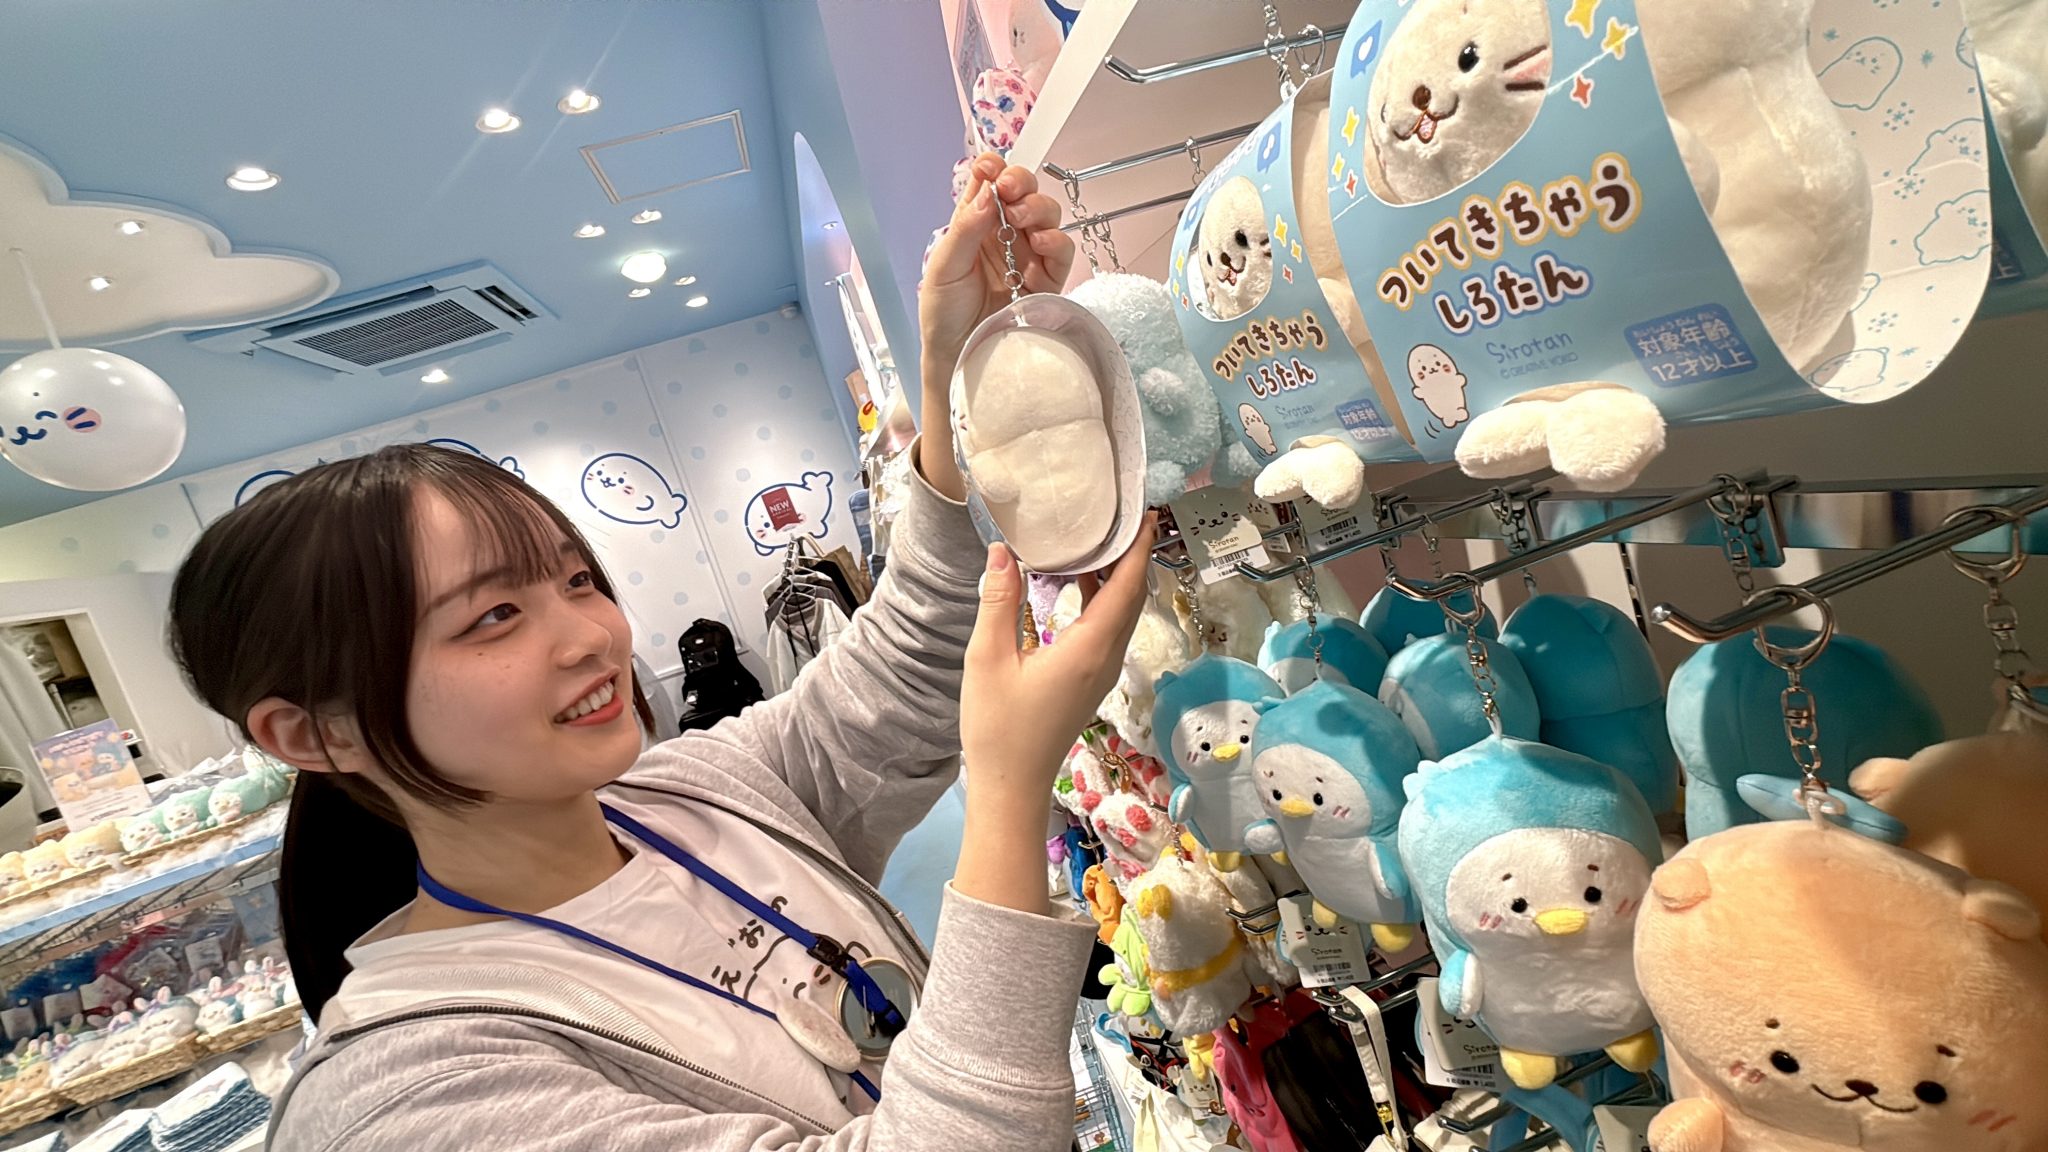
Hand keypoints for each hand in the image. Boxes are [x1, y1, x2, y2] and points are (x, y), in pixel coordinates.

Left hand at [919, 154, 1074, 372]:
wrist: (958, 356)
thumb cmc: (944, 313)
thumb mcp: (943, 267)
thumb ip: (964, 228)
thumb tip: (984, 191)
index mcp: (975, 223)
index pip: (990, 182)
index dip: (994, 168)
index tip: (990, 168)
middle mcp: (1005, 233)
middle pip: (1024, 191)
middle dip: (1020, 182)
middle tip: (1008, 190)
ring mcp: (1028, 254)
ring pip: (1047, 214)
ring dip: (1038, 207)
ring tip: (1020, 218)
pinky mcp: (1047, 280)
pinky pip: (1063, 251)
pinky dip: (1056, 240)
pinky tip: (1041, 242)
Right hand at [959, 516, 1157, 812]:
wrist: (1011, 785)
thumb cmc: (998, 728)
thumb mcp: (988, 659)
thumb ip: (998, 602)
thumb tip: (1003, 551)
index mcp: (1089, 649)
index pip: (1126, 588)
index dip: (1139, 550)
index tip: (1147, 514)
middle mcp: (1105, 659)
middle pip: (1131, 598)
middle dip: (1132, 556)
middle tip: (1123, 515)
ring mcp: (1100, 673)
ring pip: (1121, 615)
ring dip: (1115, 577)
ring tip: (1098, 538)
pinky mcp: (1089, 681)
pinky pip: (1107, 630)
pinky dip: (1101, 599)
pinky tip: (1077, 583)